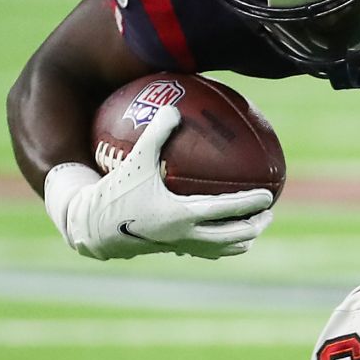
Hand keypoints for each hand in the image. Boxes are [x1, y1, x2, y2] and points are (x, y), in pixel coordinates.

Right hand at [42, 105, 274, 259]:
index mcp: (182, 214)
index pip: (227, 210)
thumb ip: (156, 133)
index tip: (268, 196)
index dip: (251, 203)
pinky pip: (204, 252)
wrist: (91, 227)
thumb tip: (174, 108)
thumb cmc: (114, 191)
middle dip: (255, 226)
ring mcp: (180, 246)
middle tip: (269, 213)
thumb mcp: (135, 160)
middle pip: (233, 236)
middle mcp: (185, 235)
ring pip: (222, 249)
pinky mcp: (171, 251)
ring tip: (253, 228)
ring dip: (242, 240)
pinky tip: (223, 234)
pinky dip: (220, 246)